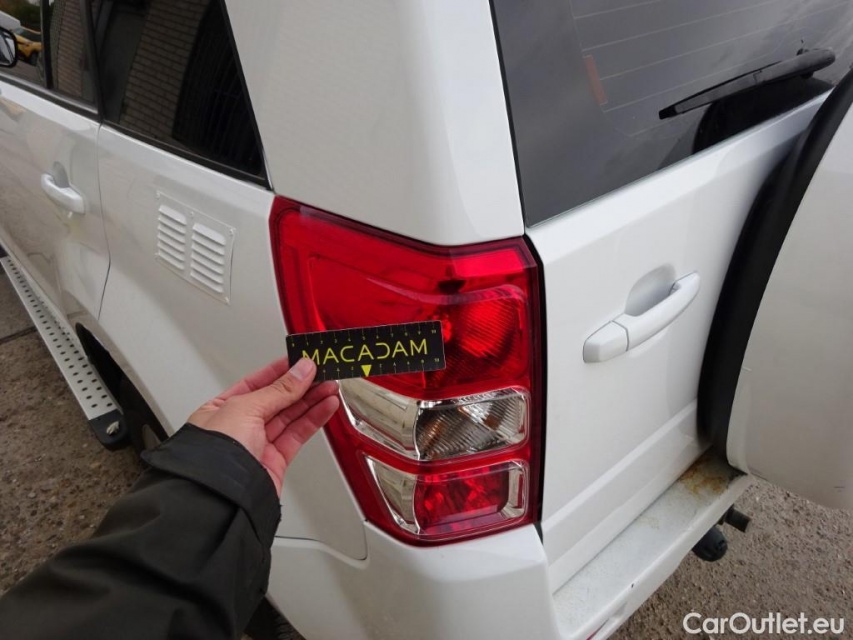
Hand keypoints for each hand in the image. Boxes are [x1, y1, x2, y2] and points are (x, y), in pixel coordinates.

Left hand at [188, 357, 339, 495]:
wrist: (220, 499)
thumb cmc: (212, 455)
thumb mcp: (245, 408)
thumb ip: (278, 390)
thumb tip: (301, 371)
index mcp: (221, 409)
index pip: (256, 383)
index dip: (280, 371)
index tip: (301, 361)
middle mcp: (239, 427)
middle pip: (276, 399)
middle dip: (301, 385)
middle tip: (323, 372)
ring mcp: (257, 445)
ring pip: (290, 417)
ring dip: (313, 400)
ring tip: (331, 386)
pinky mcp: (275, 462)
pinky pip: (297, 435)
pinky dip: (314, 420)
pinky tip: (326, 407)